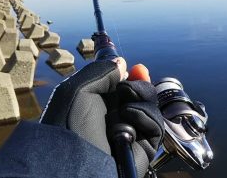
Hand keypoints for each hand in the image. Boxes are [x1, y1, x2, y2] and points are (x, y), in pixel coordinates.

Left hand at [39, 58, 163, 177]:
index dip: (129, 75)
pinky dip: (145, 115)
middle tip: (136, 75)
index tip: (135, 68)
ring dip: (140, 97)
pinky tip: (130, 117)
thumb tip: (121, 63)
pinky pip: (155, 122)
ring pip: (149, 104)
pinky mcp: (145, 145)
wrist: (79, 164)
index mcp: (97, 104)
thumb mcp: (77, 90)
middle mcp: (115, 117)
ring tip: (125, 106)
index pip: (120, 86)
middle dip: (138, 83)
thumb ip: (100, 71)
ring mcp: (131, 130)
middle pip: (139, 92)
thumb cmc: (71, 127)